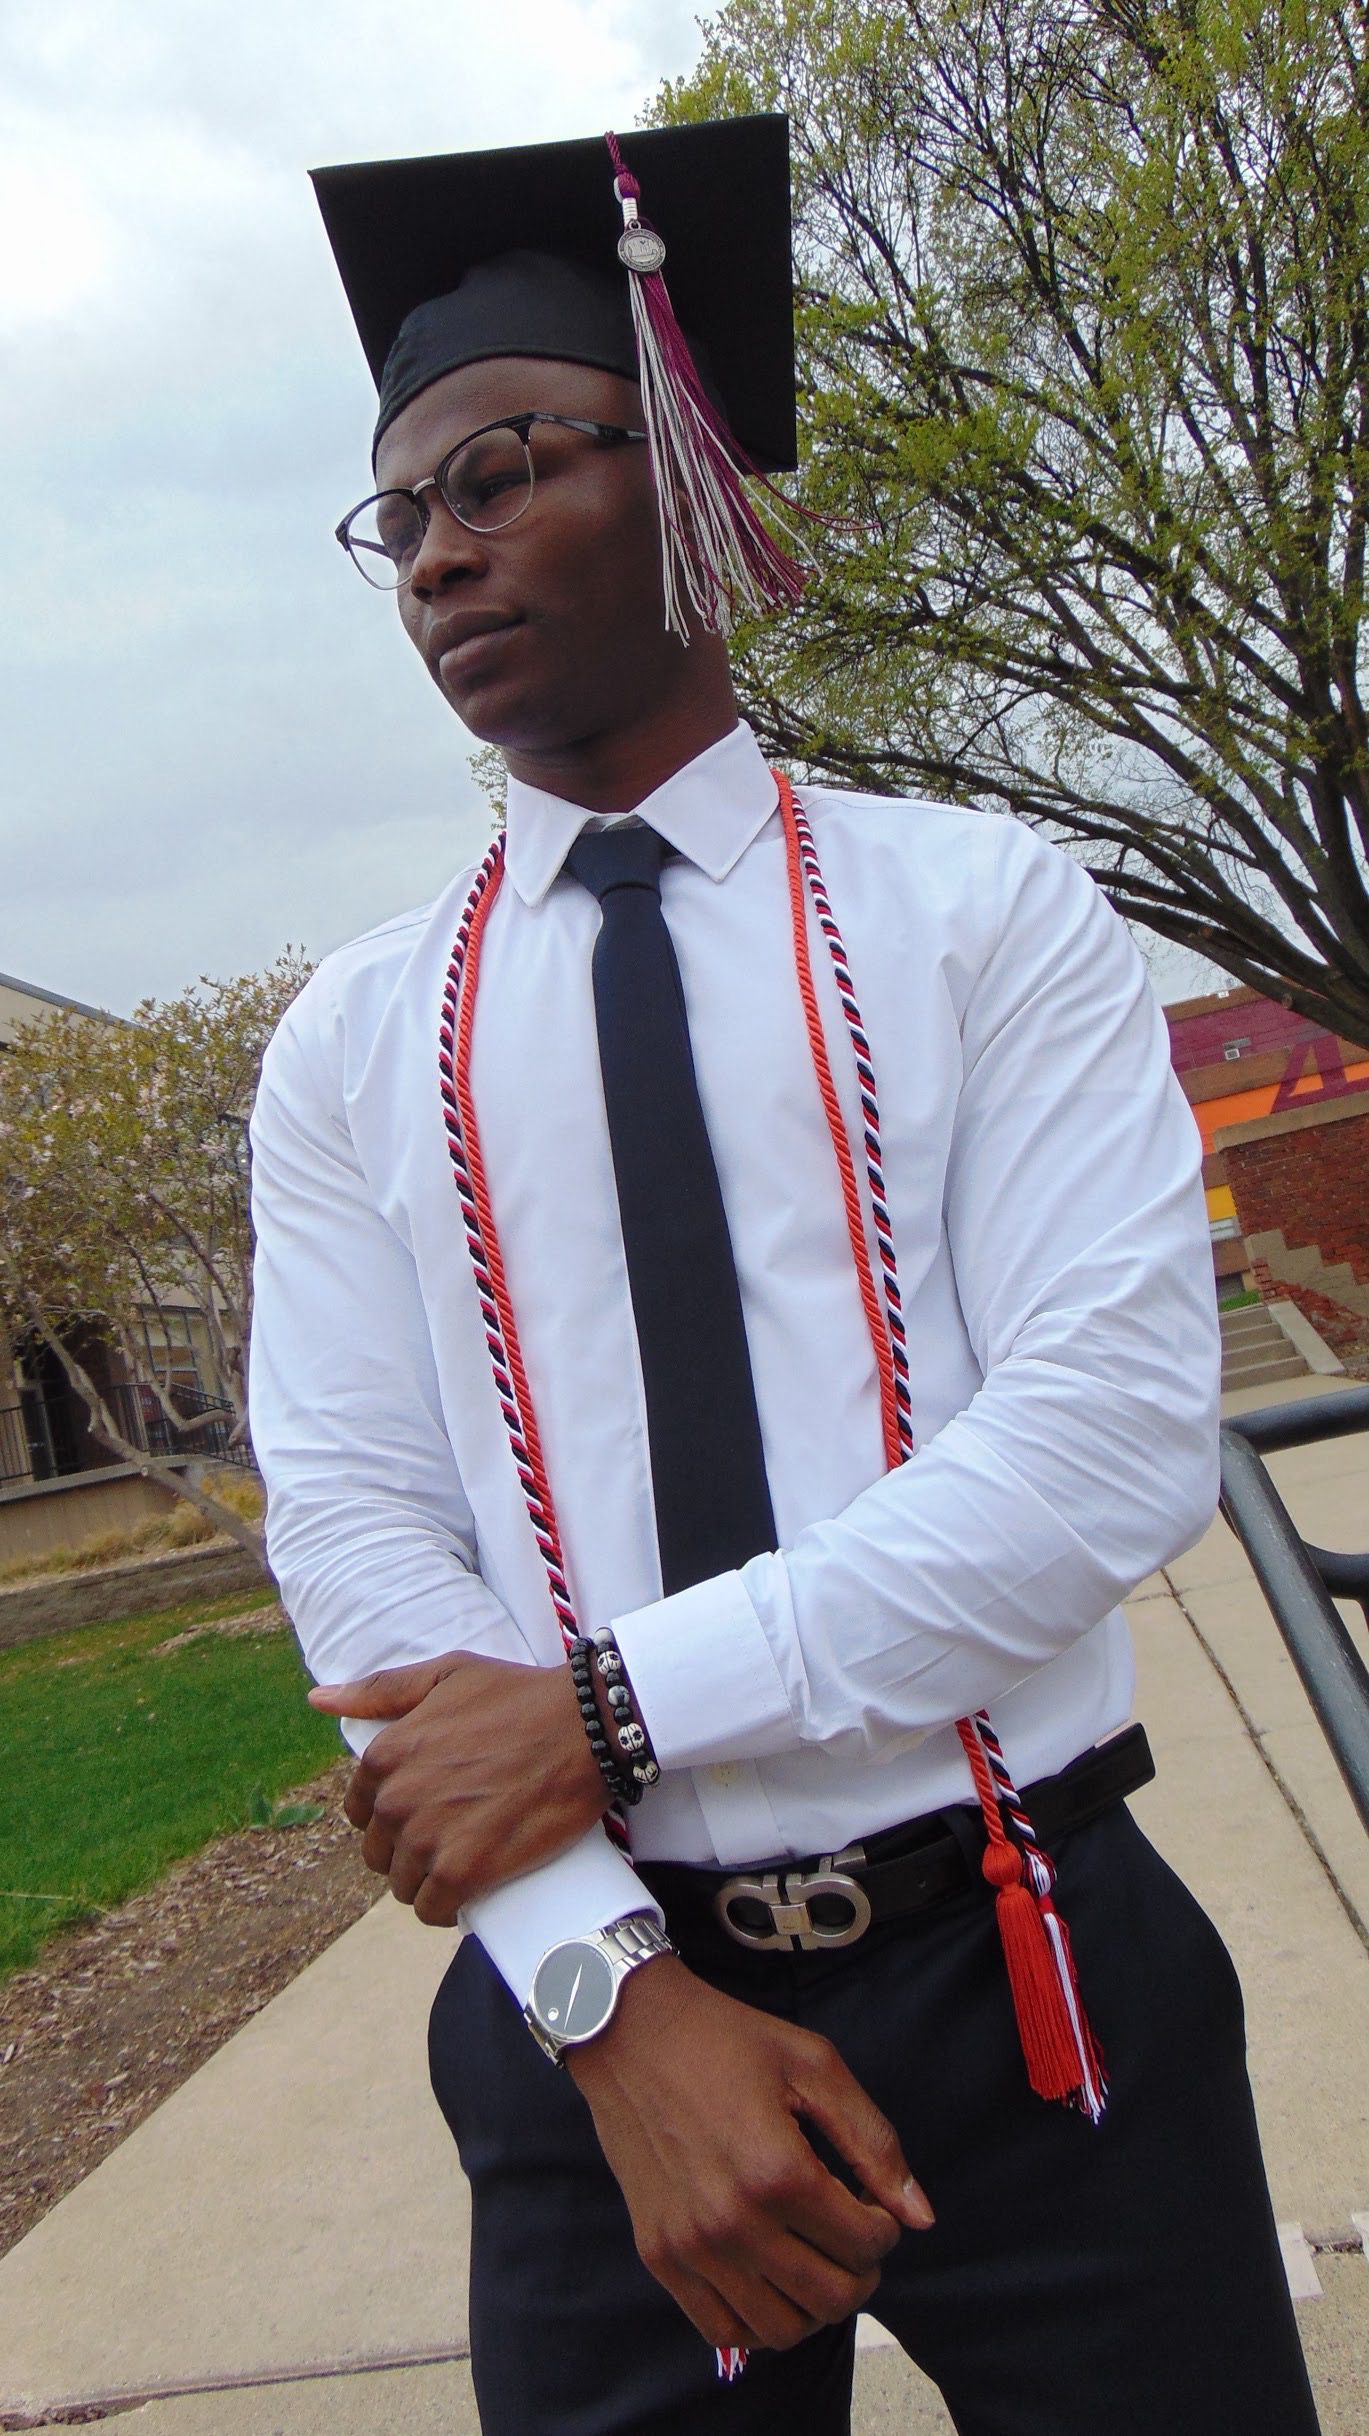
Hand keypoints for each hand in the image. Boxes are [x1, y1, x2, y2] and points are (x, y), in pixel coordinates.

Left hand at [308, 1652, 606, 1922]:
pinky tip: (469, 1890)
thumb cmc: (518, 1697)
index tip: (426, 1811)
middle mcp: (397, 1800)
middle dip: (408, 1850)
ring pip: (404, 1885)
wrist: (584, 1728)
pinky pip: (433, 1909)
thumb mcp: (446, 1675)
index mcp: (385, 1755)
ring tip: (464, 1861)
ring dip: (428, 1881)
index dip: (392, 1814)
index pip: (361, 1811)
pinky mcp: (463, 1871)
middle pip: (380, 1853)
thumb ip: (379, 1690)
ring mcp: (427, 1839)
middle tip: (452, 1836)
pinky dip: (446, 1907)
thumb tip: (318, 1699)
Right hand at [568, 1954, 933, 2352]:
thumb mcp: (814, 2067)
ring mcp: (692, 2246)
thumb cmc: (727, 2041)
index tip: (872, 2201)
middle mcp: (734, 2222)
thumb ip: (875, 2142)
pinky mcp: (660, 2255)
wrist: (631, 2033)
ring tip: (816, 2261)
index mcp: (779, 2171)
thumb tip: (921, 2216)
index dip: (886, 2226)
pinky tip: (771, 2281)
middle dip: (862, 2272)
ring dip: (815, 2305)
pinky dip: (758, 2323)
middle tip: (854, 2237)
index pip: (866, 2243)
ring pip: (781, 2329)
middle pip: (832, 2298)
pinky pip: (722, 2330)